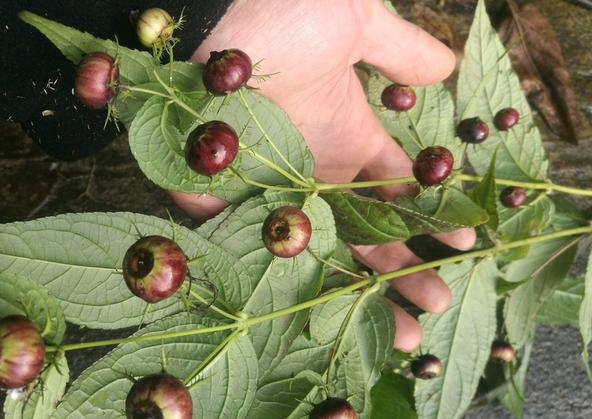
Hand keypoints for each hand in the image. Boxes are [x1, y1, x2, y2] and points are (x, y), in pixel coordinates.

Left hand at [170, 0, 475, 350]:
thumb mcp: (354, 26)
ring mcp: (271, 190)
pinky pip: (255, 252)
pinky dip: (287, 282)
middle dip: (403, 268)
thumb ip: (399, 51)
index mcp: (348, 137)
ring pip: (322, 253)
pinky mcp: (220, 203)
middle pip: (366, 232)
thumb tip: (447, 67)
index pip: (398, 189)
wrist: (211, 16)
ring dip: (357, 291)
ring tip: (400, 332)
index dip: (431, 215)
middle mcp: (314, 172)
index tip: (463, 243)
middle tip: (437, 303)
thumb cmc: (283, 16)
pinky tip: (326, 316)